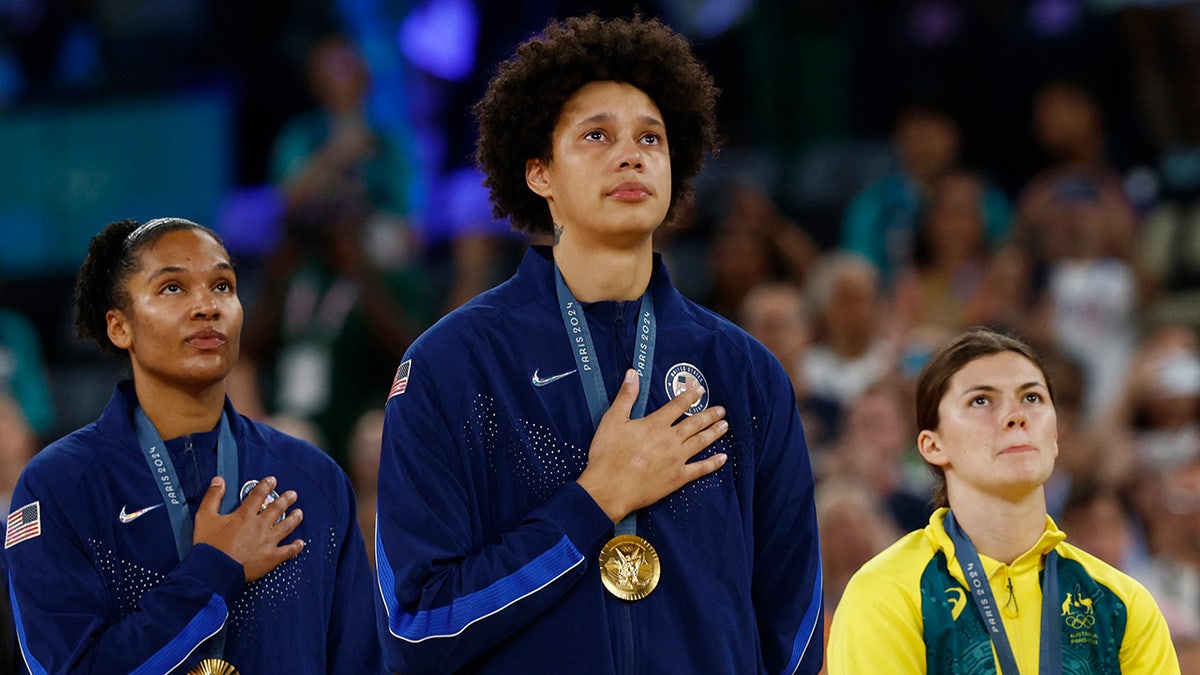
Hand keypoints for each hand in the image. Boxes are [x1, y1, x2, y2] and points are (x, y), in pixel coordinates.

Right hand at [193, 476, 304, 581]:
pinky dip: (295, 547)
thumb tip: (218, 480)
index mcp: (245, 515)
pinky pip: (288, 551)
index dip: (266, 486)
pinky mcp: (271, 558)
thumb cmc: (209, 545)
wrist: (214, 570)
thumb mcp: (205, 517)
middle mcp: (260, 526)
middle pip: (277, 508)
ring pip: (286, 526)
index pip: (259, 495)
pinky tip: (300, 543)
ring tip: (299, 513)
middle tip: (292, 494)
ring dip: (294, 518)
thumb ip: (212, 497)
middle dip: (286, 499)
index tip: (272, 481)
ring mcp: (267, 542)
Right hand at [577, 369, 728, 522]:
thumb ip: (626, 396)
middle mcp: (670, 440)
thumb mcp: (613, 420)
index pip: (677, 405)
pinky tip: (723, 458)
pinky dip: (713, 463)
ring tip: (725, 426)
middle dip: (709, 415)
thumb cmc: (608, 454)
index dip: (690, 396)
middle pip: (695, 423)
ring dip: (714, 433)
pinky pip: (700, 469)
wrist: (609, 488)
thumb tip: (633, 374)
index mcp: (655, 424)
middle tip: (721, 410)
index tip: (700, 390)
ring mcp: (676, 459)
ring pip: (701, 442)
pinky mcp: (677, 478)